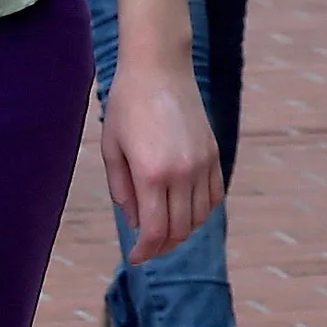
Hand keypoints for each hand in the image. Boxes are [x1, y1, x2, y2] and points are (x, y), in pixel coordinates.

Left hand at [101, 51, 221, 264]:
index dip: (145, 251)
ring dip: (182, 231)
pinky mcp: (214, 154)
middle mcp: (183, 172)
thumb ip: (123, 189)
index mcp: (152, 173)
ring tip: (163, 231)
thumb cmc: (126, 105)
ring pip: (199, 216)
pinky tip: (184, 210)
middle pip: (180, 229)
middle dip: (162, 246)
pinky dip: (200, 211)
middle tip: (146, 249)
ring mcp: (203, 163)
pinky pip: (214, 196)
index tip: (134, 258)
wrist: (159, 69)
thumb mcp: (112, 148)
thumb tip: (136, 221)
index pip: (155, 230)